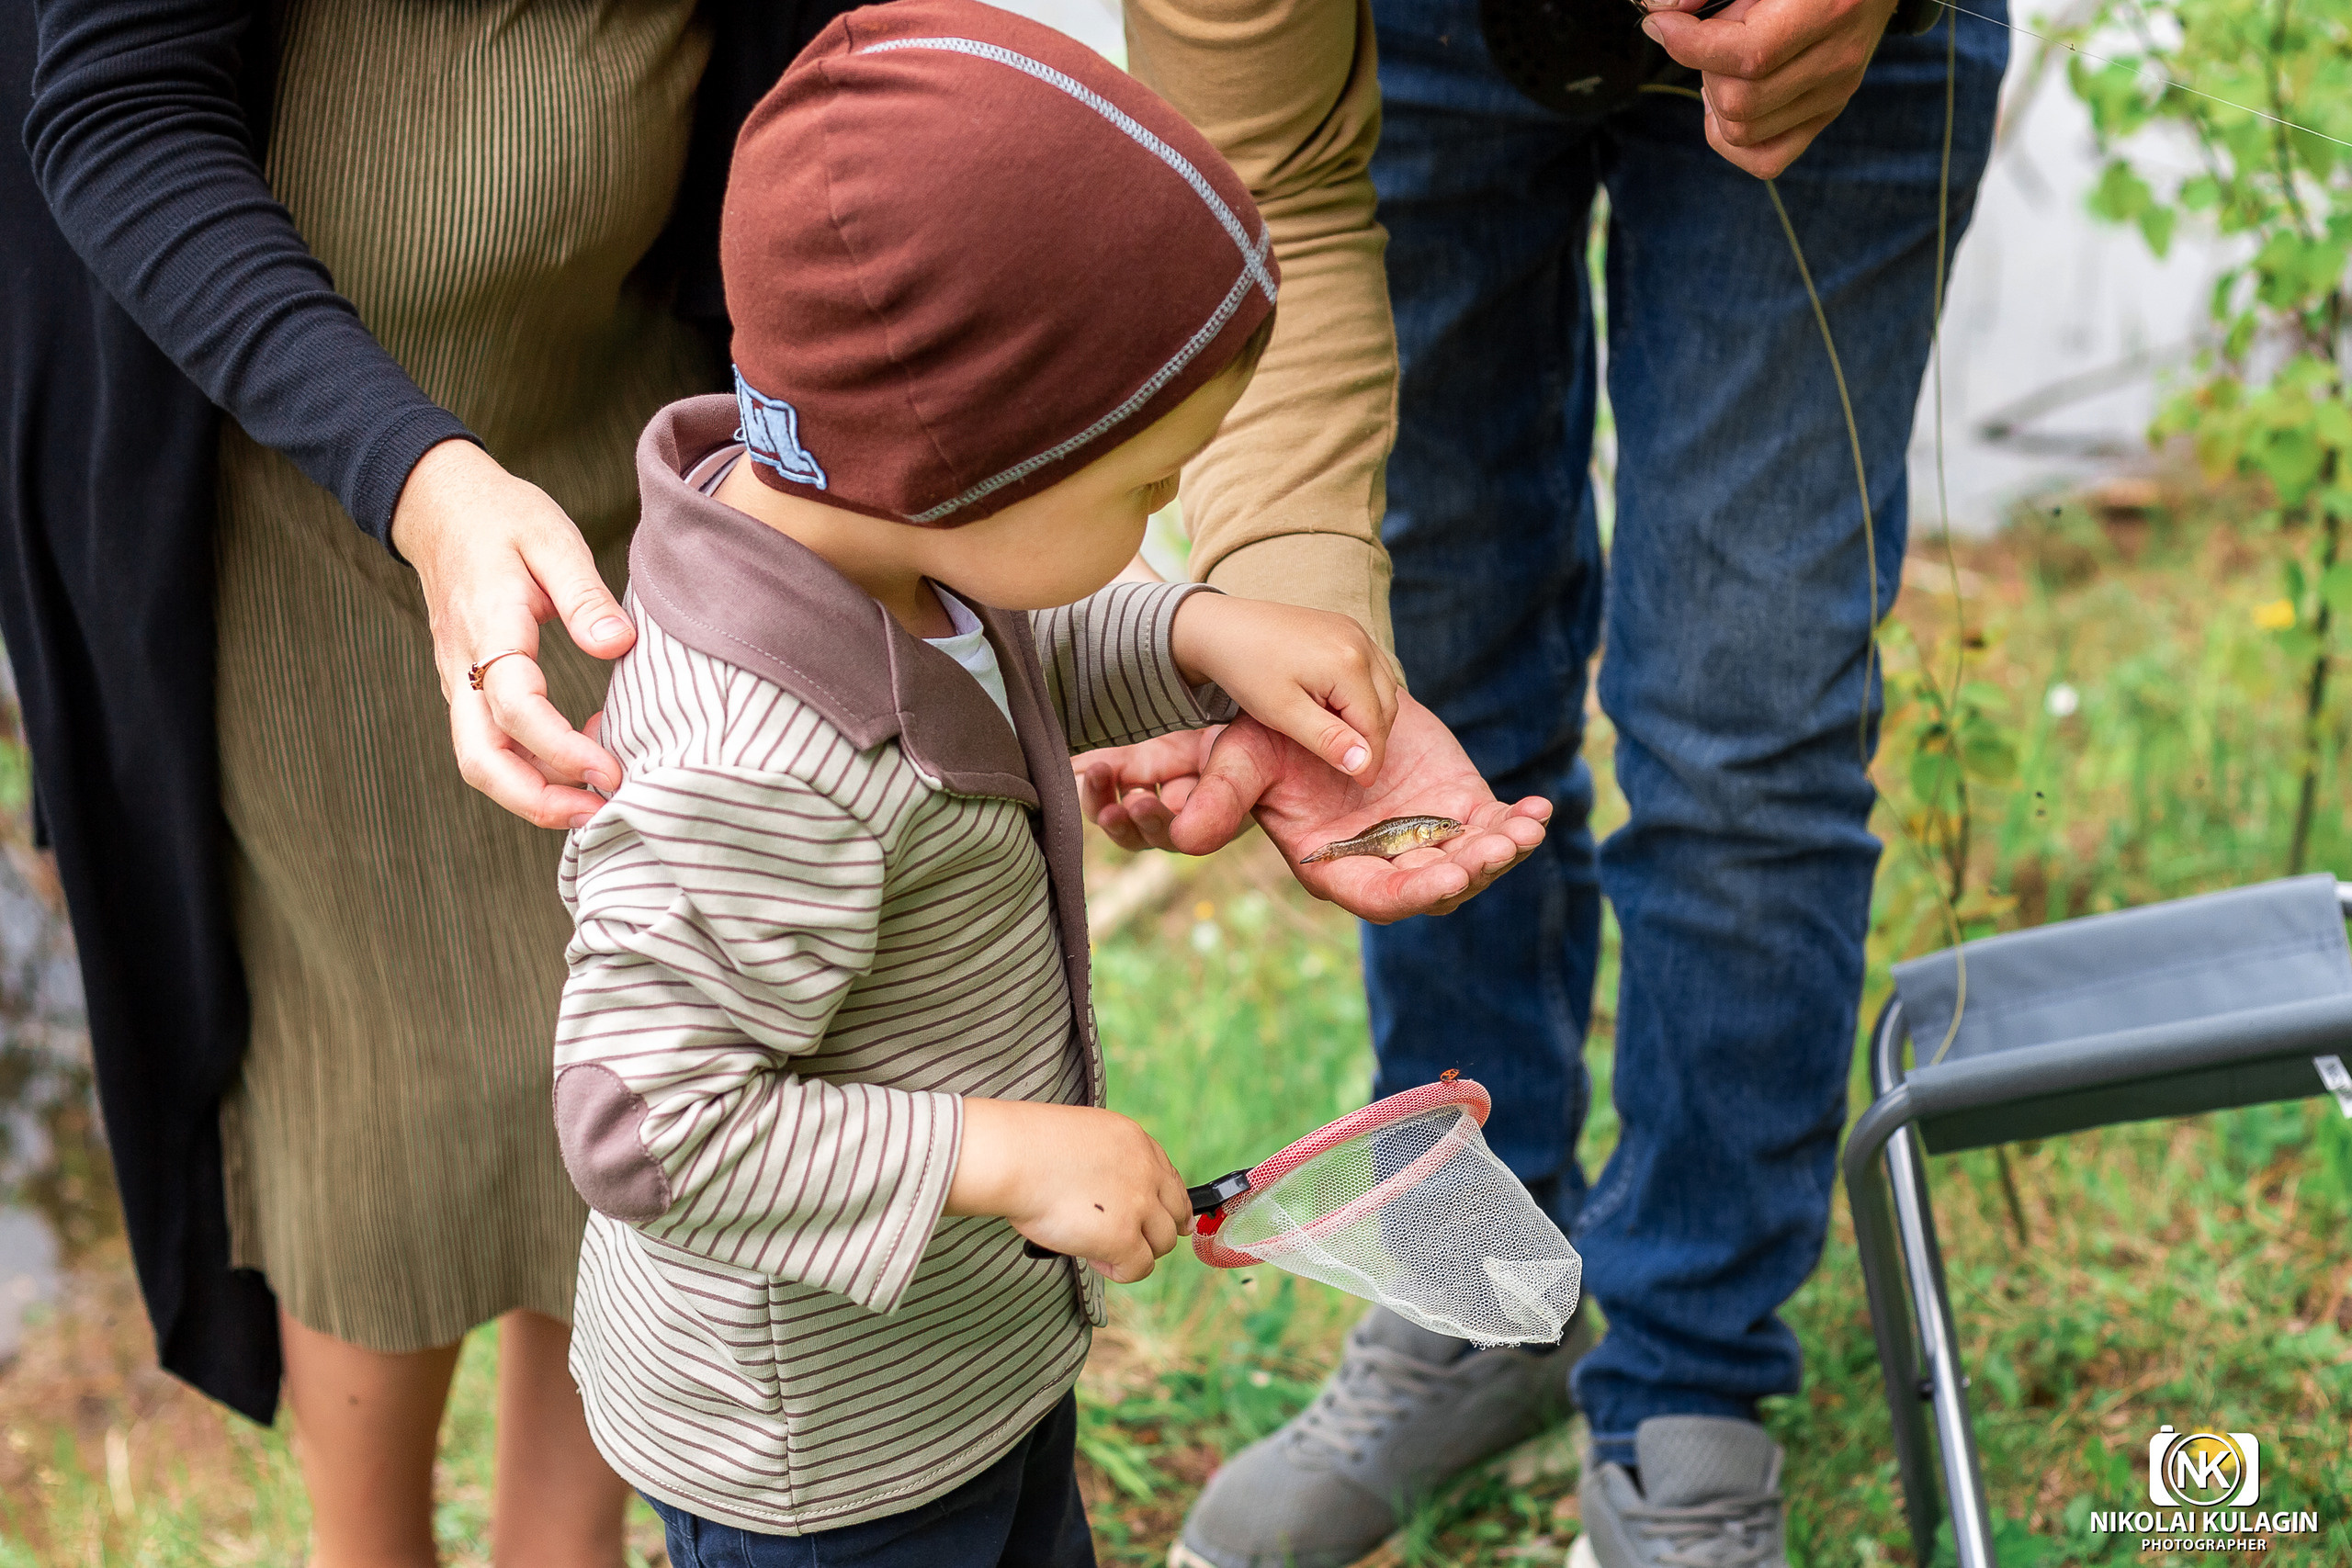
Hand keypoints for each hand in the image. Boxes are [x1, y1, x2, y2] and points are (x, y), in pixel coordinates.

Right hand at [391, 439, 634, 827]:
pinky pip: (491, 745)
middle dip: (536, 801)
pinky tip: (584, 754)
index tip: (611, 769)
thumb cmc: (502, 520)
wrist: (440, 508)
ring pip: (482, 762)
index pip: (514, 706)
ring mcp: (458, 683)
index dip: (561, 747)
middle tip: (599, 813)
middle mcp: (463, 666)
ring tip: (599, 797)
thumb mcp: (552, 539)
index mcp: (488, 626)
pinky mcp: (467, 689)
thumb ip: (586, 595)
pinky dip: (532, 767)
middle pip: (480, 760)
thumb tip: (619, 646)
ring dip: (535, 793)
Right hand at [947, 1100, 1192, 1281]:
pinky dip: (1119, 1271)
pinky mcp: (1123, 1237)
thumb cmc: (1027, 1148)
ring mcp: (1138, 1204)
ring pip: (1161, 1243)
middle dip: (1156, 1231)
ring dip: (1135, 1251)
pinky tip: (1094, 1259)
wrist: (1012, 1157)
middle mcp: (1146, 1170)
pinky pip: (1139, 1268)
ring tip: (1099, 1250)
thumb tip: (1107, 1196)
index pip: (1170, 1179)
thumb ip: (1106, 1163)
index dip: (1165, 1203)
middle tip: (1130, 1242)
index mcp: (1135, 1141)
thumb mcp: (1083, 1140)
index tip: (1158, 1218)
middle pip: (1176, 1213)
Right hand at [1076, 693, 1551, 922]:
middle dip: (1467, 874)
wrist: (1314, 704)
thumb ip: (1219, 798)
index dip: (1412, 892)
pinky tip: (1538, 809)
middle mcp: (1385, 862)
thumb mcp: (1242, 761)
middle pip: (1434, 888)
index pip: (1378, 897)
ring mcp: (1426, 838)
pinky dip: (1520, 823)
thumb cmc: (1268, 740)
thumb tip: (1184, 834)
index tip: (1444, 876)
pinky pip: (1495, 827)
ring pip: (1472, 863)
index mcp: (1337, 866)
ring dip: (1501, 851)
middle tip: (1492, 851)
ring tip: (1522, 829)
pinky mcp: (1457, 808)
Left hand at [1168, 593, 1398, 781]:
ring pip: (1383, 685)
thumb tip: (1365, 764)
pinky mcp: (1345, 626)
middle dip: (1374, 737)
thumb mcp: (1284, 714)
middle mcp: (1359, 641)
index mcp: (1348, 664)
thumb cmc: (1247, 670)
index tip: (1363, 782)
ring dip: (1372, 714)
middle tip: (1355, 765)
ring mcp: (1353, 630)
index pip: (1375, 723)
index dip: (1371, 758)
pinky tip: (1340, 707)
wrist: (1221, 627)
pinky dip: (1364, 691)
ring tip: (1347, 739)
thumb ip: (1328, 740)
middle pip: (1385, 703)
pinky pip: (1371, 666)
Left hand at [1640, 0, 1899, 177]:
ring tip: (1720, 60)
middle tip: (1704, 34)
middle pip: (1740, 102)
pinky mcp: (1826, 112)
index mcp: (1828, 8)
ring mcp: (1833, 93)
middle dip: (1704, 69)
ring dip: (1714, 99)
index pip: (1749, 56)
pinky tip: (1728, 97)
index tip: (1662, 23)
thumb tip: (1658, 12)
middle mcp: (1837, 60)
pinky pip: (1766, 159)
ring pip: (1743, 133)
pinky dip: (1733, 138)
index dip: (1690, 44)